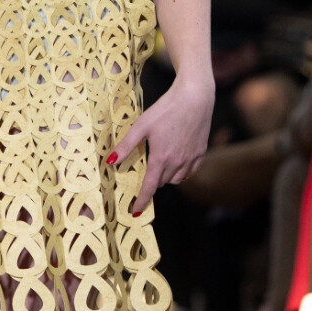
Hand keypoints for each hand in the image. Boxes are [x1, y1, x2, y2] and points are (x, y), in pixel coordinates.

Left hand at [109, 76, 214, 214]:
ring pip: (176, 179)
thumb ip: (126, 145)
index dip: (142, 201)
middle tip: (145, 172)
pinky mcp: (201, 153)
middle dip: (152, 181)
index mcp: (161, 158)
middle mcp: (177, 162)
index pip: (150, 187)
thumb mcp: (142, 125)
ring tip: (159, 164)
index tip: (135, 212)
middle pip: (161, 182)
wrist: (194, 98)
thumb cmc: (166, 109)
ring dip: (165, 177)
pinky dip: (181, 173)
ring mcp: (191, 159)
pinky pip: (189, 173)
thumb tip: (110, 162)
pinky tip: (176, 163)